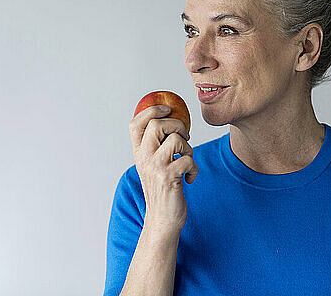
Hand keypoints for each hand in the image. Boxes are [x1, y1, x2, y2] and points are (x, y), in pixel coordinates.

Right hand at [129, 105, 197, 231]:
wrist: (162, 219)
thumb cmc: (162, 190)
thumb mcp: (153, 166)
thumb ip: (156, 147)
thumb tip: (172, 121)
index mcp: (138, 153)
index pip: (135, 123)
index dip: (151, 111)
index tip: (167, 110)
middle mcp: (143, 158)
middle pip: (157, 124)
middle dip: (178, 126)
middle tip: (185, 138)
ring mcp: (155, 167)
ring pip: (175, 139)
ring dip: (188, 148)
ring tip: (187, 161)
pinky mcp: (169, 178)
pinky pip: (188, 160)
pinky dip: (194, 168)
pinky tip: (190, 178)